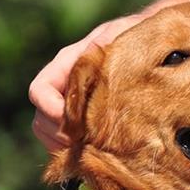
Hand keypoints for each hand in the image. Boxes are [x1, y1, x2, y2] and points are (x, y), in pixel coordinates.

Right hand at [28, 14, 145, 151]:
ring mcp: (68, 107)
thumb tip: (95, 60)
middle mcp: (62, 88)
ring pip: (47, 135)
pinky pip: (63, 145)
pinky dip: (74, 152)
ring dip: (65, 147)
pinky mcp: (80, 123)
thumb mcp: (120, 37)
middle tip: (88, 142)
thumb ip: (106, 45)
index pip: (39, 91)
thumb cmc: (135, 39)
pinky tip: (96, 152)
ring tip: (92, 148)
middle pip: (40, 120)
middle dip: (60, 135)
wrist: (150, 48)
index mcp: (66, 65)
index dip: (52, 111)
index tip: (76, 123)